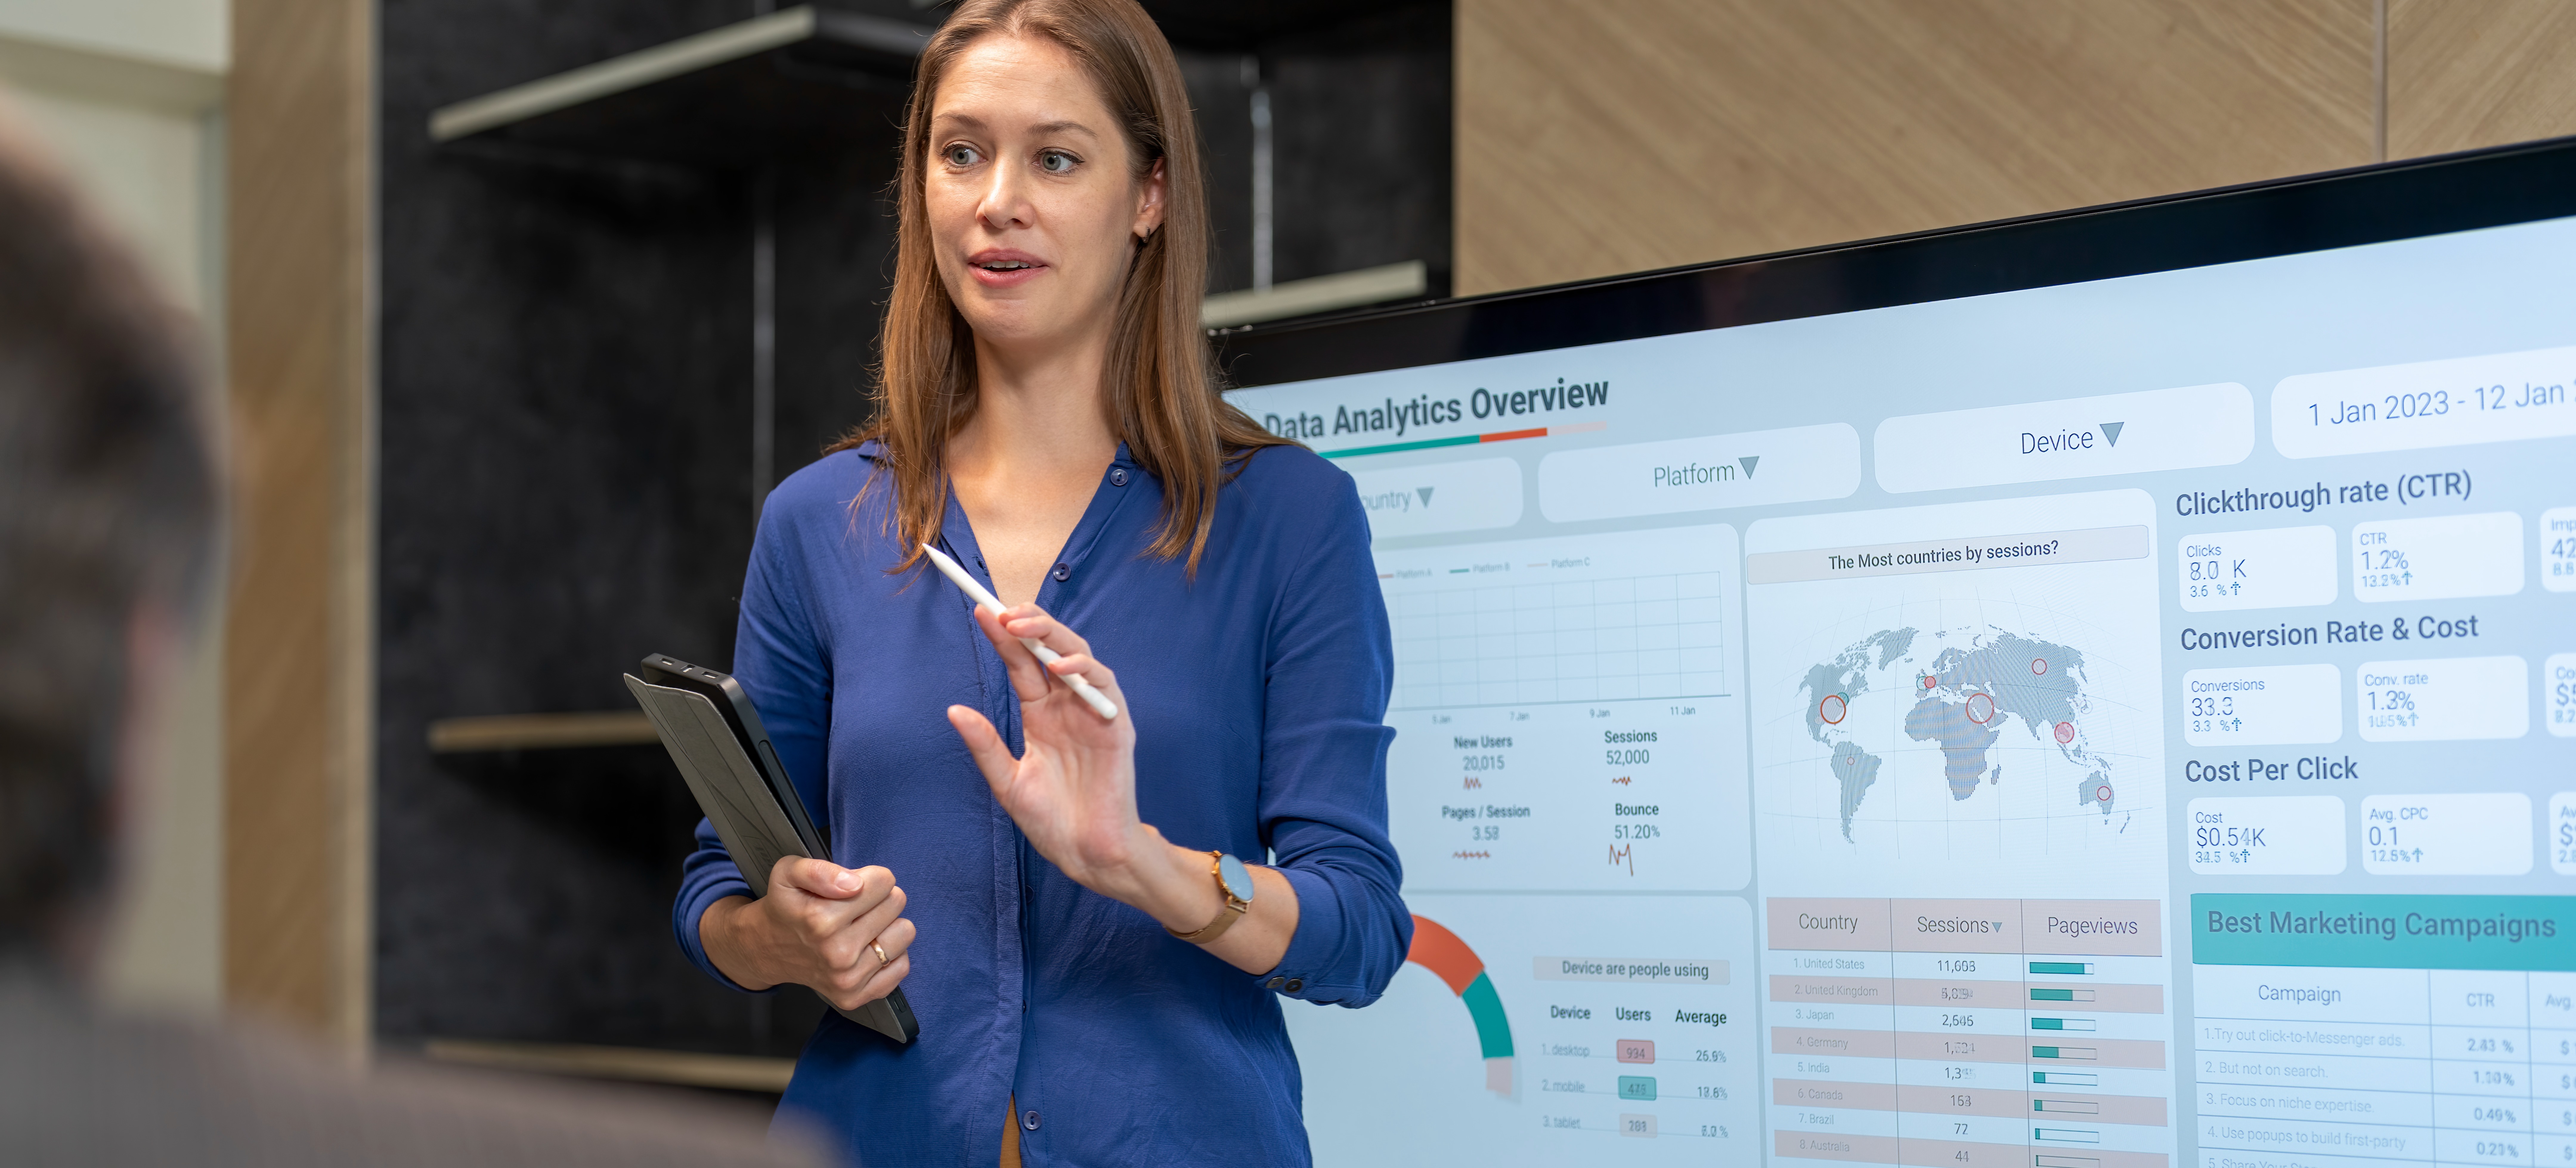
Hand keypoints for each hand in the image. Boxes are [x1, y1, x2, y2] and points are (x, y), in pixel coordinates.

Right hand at [700, 855, 913, 1011]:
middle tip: (854, 907)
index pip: (884, 881)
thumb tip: (854, 883)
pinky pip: (902, 966)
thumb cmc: (785, 907)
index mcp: (820, 919)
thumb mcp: (787, 873)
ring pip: (905, 932)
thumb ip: (818, 870)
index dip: (870, 878)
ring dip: (887, 925)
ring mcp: (847, 979)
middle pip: (896, 903)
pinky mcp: (855, 996)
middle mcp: (836, 952)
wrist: (767, 949)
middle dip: (878, 898)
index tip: (853, 886)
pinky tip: (865, 949)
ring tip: (861, 926)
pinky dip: (890, 955)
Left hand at [945, 602, 1302, 972]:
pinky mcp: (1115, 725)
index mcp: (1040, 714)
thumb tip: (953, 711)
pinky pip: (1105, 685)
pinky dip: (1085, 670)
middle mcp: (1066, 706)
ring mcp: (1092, 712)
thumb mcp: (1006, 781)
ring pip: (1078, 656)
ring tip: (1024, 627)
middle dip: (1028, 625)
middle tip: (1000, 612)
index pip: (1020, 664)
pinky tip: (1062, 666)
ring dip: (1053, 636)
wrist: (1086, 853)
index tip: (979, 613)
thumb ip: (985, 745)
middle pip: (1050, 648)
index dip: (1003, 638)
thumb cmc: (1050, 821)